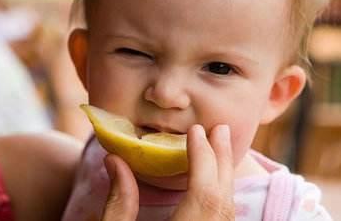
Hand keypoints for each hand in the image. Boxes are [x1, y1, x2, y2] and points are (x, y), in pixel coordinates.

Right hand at [101, 124, 234, 220]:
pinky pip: (221, 219)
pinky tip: (212, 180)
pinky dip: (219, 196)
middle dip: (222, 162)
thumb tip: (114, 159)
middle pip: (222, 201)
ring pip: (226, 211)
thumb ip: (118, 203)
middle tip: (220, 129)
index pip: (204, 195)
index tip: (196, 131)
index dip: (203, 160)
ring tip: (217, 149)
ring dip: (222, 178)